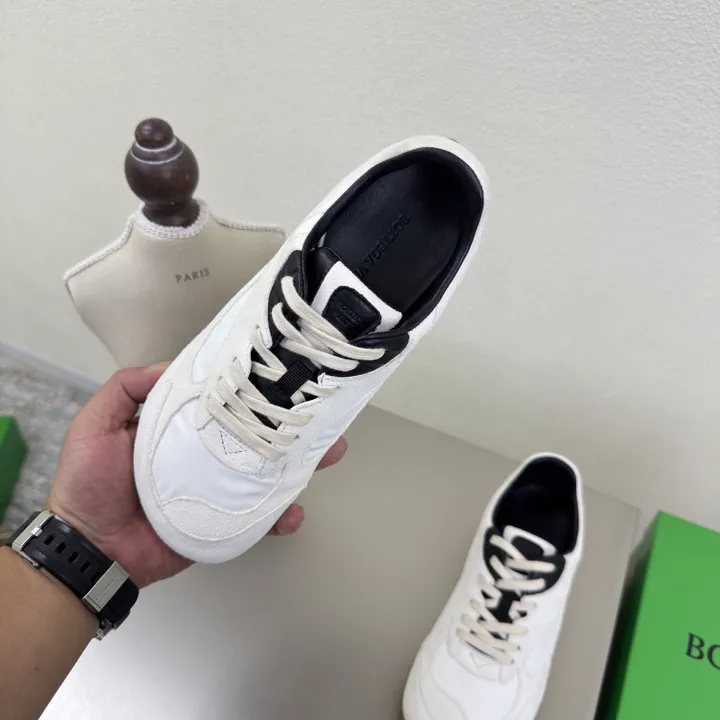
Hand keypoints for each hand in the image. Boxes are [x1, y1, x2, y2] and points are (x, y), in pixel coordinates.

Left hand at [46, 365, 346, 587]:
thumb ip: (126, 388)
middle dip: (289, 423)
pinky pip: (257, 518)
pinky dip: (279, 517)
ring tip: (326, 453)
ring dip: (298, 464)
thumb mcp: (96, 423)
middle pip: (254, 435)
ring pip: (265, 472)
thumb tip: (170, 365)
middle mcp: (203, 455)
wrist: (90, 549)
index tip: (278, 374)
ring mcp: (216, 489)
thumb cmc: (88, 483)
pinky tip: (293, 511)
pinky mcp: (221, 522)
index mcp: (180, 428)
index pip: (222, 402)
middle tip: (320, 412)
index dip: (250, 388)